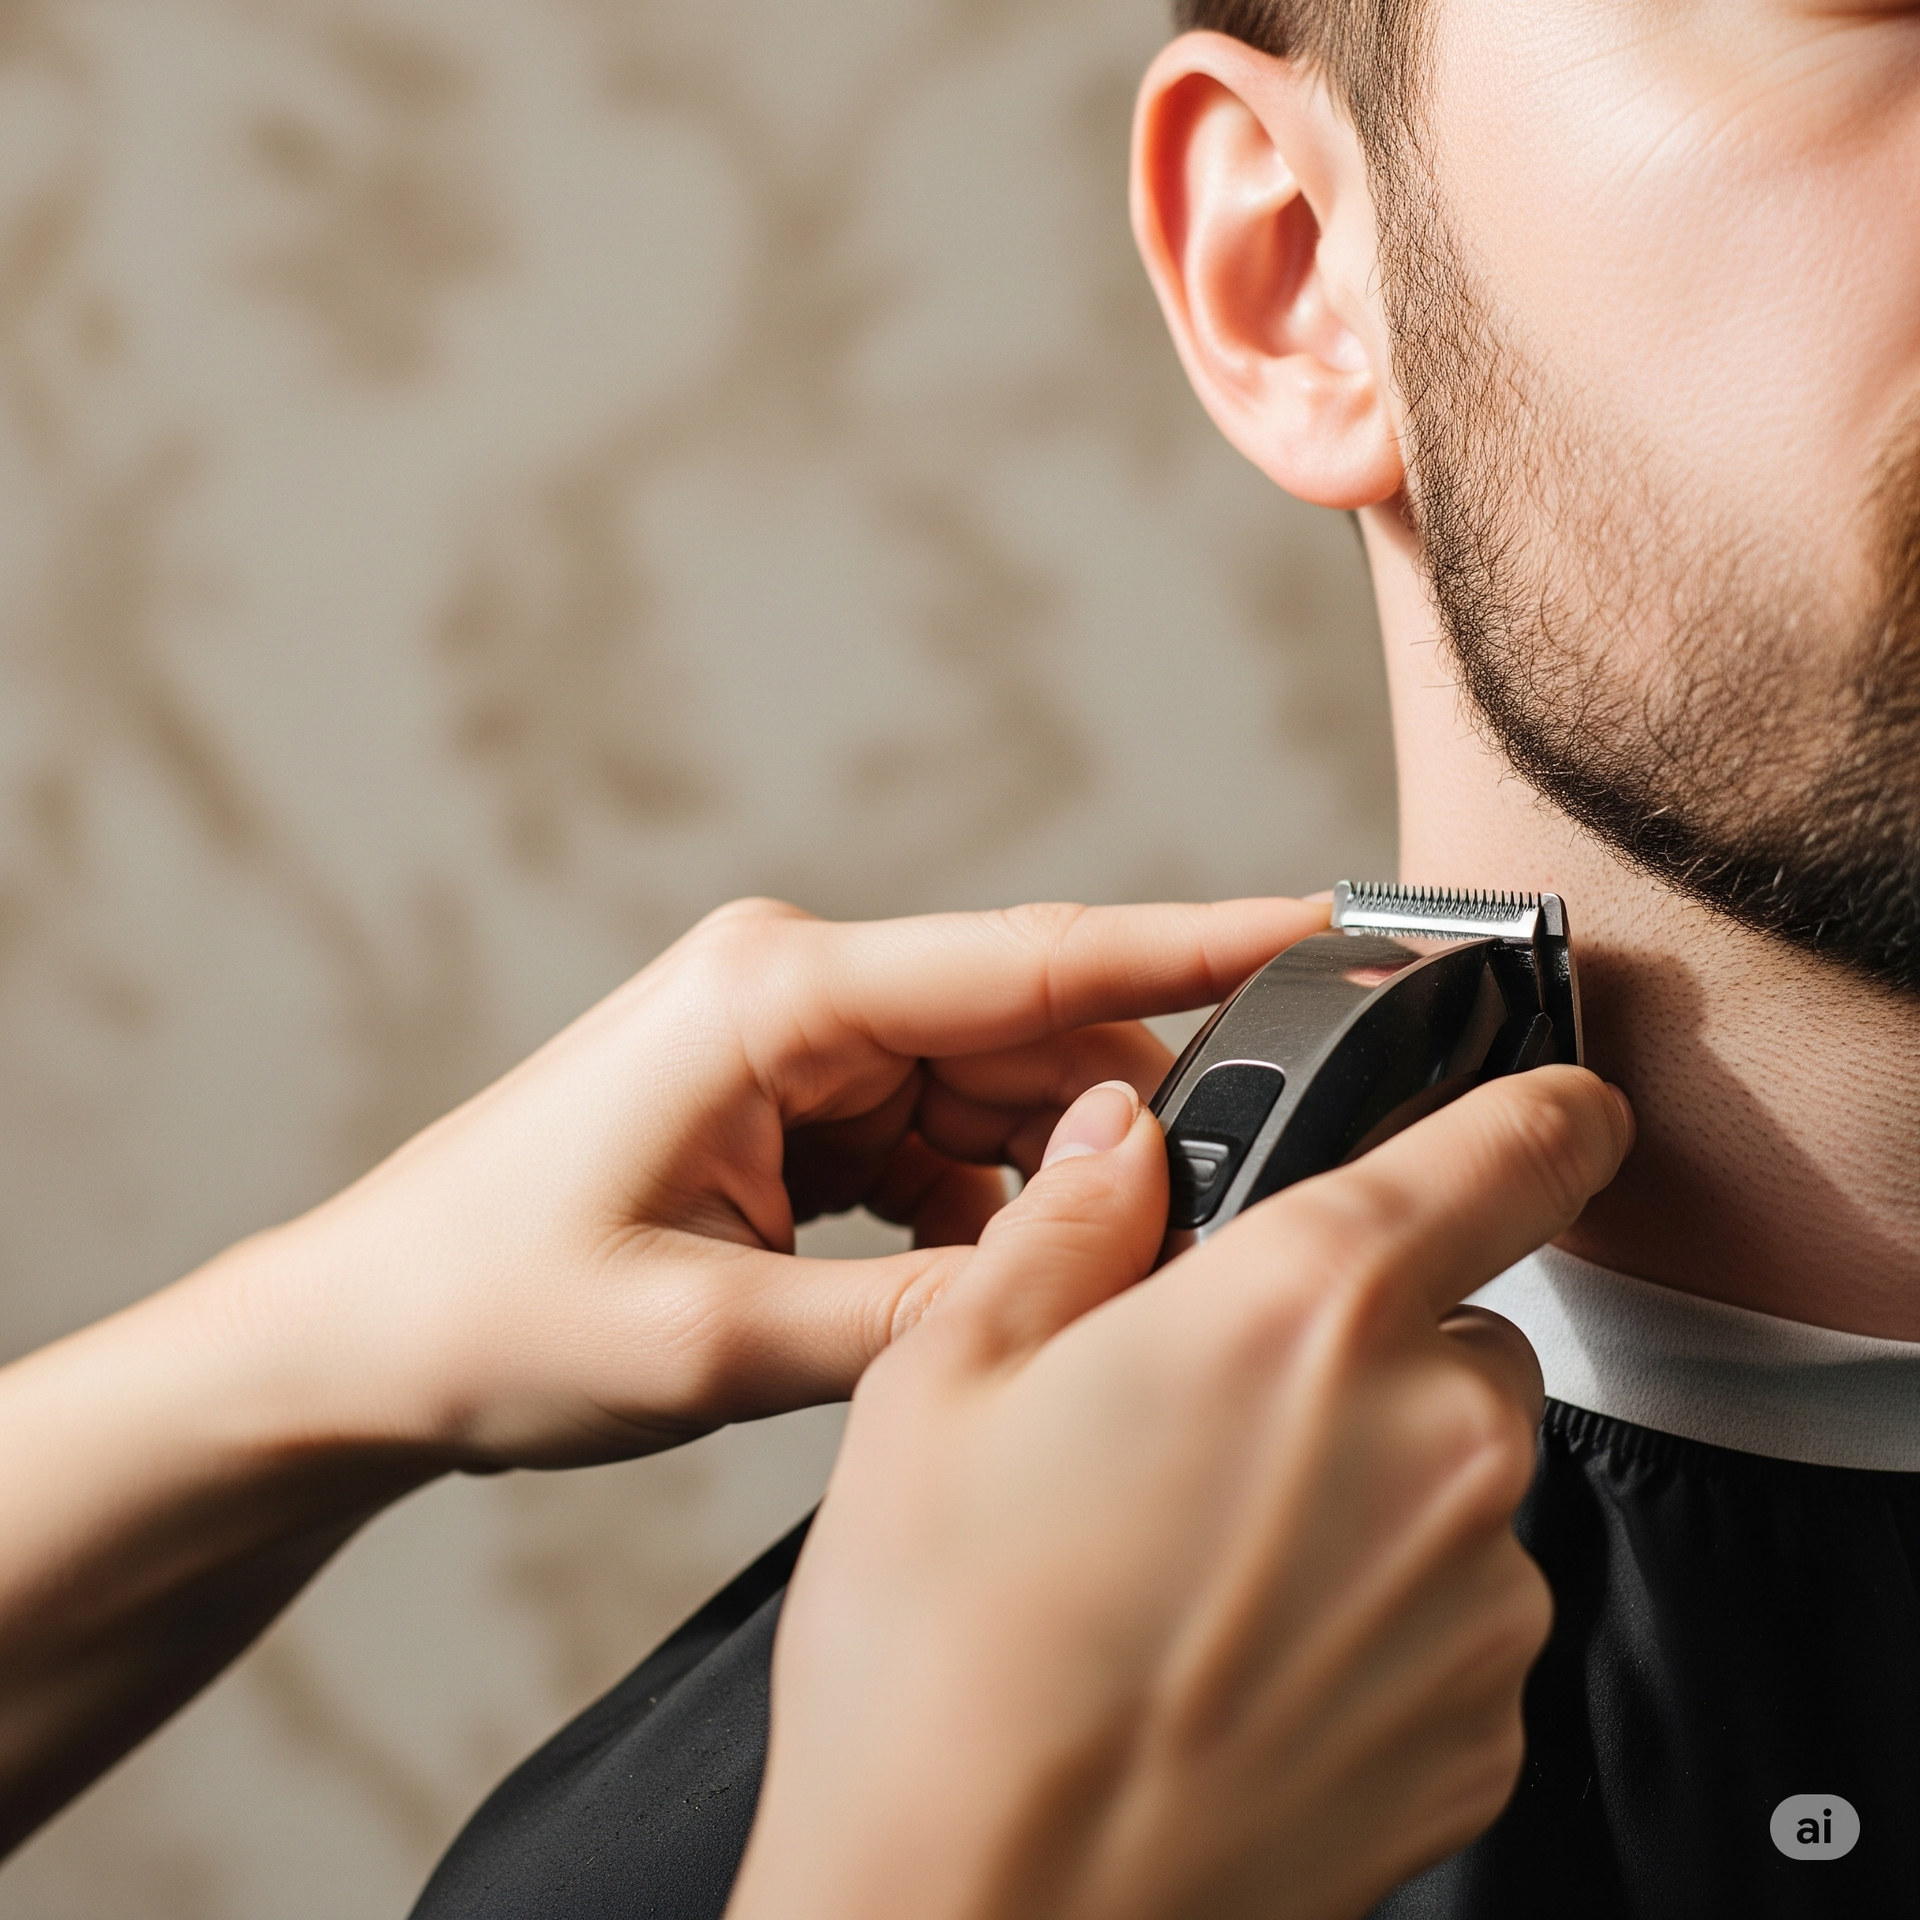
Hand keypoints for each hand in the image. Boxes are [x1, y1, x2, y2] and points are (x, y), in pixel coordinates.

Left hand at [257, 895, 1320, 1466]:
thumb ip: (928, 1308)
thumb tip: (1096, 1269)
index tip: (1330, 925)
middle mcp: (797, 988)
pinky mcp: (790, 1099)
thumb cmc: (488, 1312)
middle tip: (1191, 1245)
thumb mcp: (718, 1338)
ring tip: (1052, 1295)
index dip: (1200, 944)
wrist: (360, 1341)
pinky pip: (935, 1139)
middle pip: (1032, 1037)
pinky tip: (968, 1288)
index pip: (1038, 958)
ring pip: (994, 1096)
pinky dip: (974, 1210)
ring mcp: (794, 1042)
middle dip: (1120, 1133)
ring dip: (1037, 1188)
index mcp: (776, 993)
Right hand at [733, 1066, 1633, 1919]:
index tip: (1545, 1109)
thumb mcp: (947, 1377)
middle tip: (1206, 1411)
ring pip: (1458, 1472)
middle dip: (1356, 1342)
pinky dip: (1380, 1607)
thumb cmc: (943, 1657)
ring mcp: (1478, 1600)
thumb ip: (1070, 1221)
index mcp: (1304, 1310)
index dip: (1542, 1107)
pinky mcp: (1483, 1728)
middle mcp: (1431, 1441)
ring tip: (1196, 1553)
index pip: (1518, 1146)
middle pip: (1459, 1324)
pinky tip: (1238, 1649)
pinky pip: (1462, 1609)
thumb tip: (1122, 1138)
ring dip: (1365, 1479)